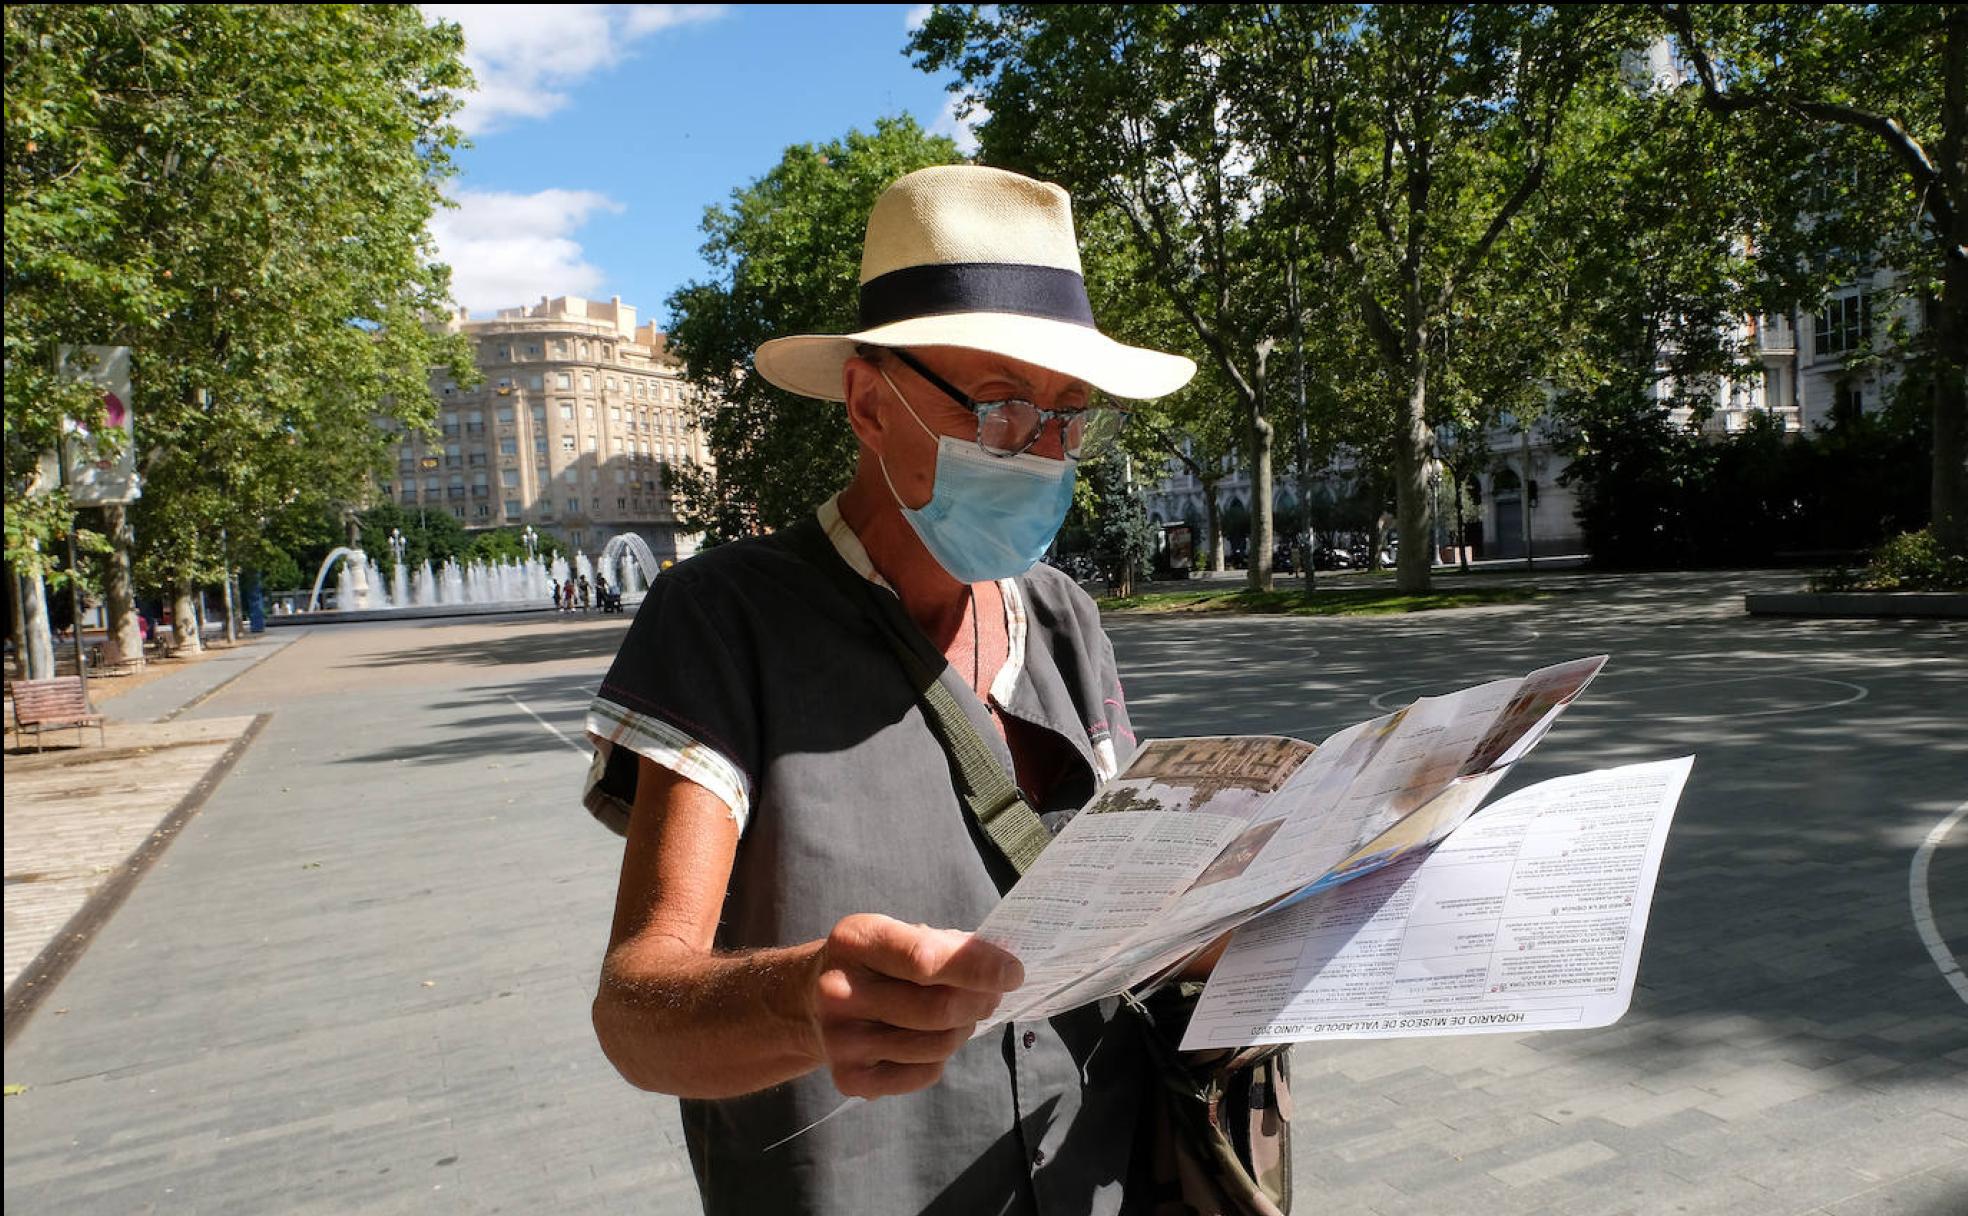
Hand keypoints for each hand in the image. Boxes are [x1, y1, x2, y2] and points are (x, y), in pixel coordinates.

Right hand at [808, 913, 1023, 1097]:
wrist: (805, 1002)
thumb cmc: (872, 963)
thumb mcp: (896, 936)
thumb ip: (946, 946)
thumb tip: (1001, 967)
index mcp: (854, 941)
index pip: (926, 959)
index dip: (978, 967)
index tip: (1013, 972)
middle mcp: (840, 991)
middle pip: (937, 1009)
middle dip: (980, 1001)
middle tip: (994, 994)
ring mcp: (841, 1040)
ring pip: (935, 1045)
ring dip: (964, 1029)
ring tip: (963, 1015)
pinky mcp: (849, 1079)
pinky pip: (923, 1074)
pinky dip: (942, 1058)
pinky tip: (932, 1039)